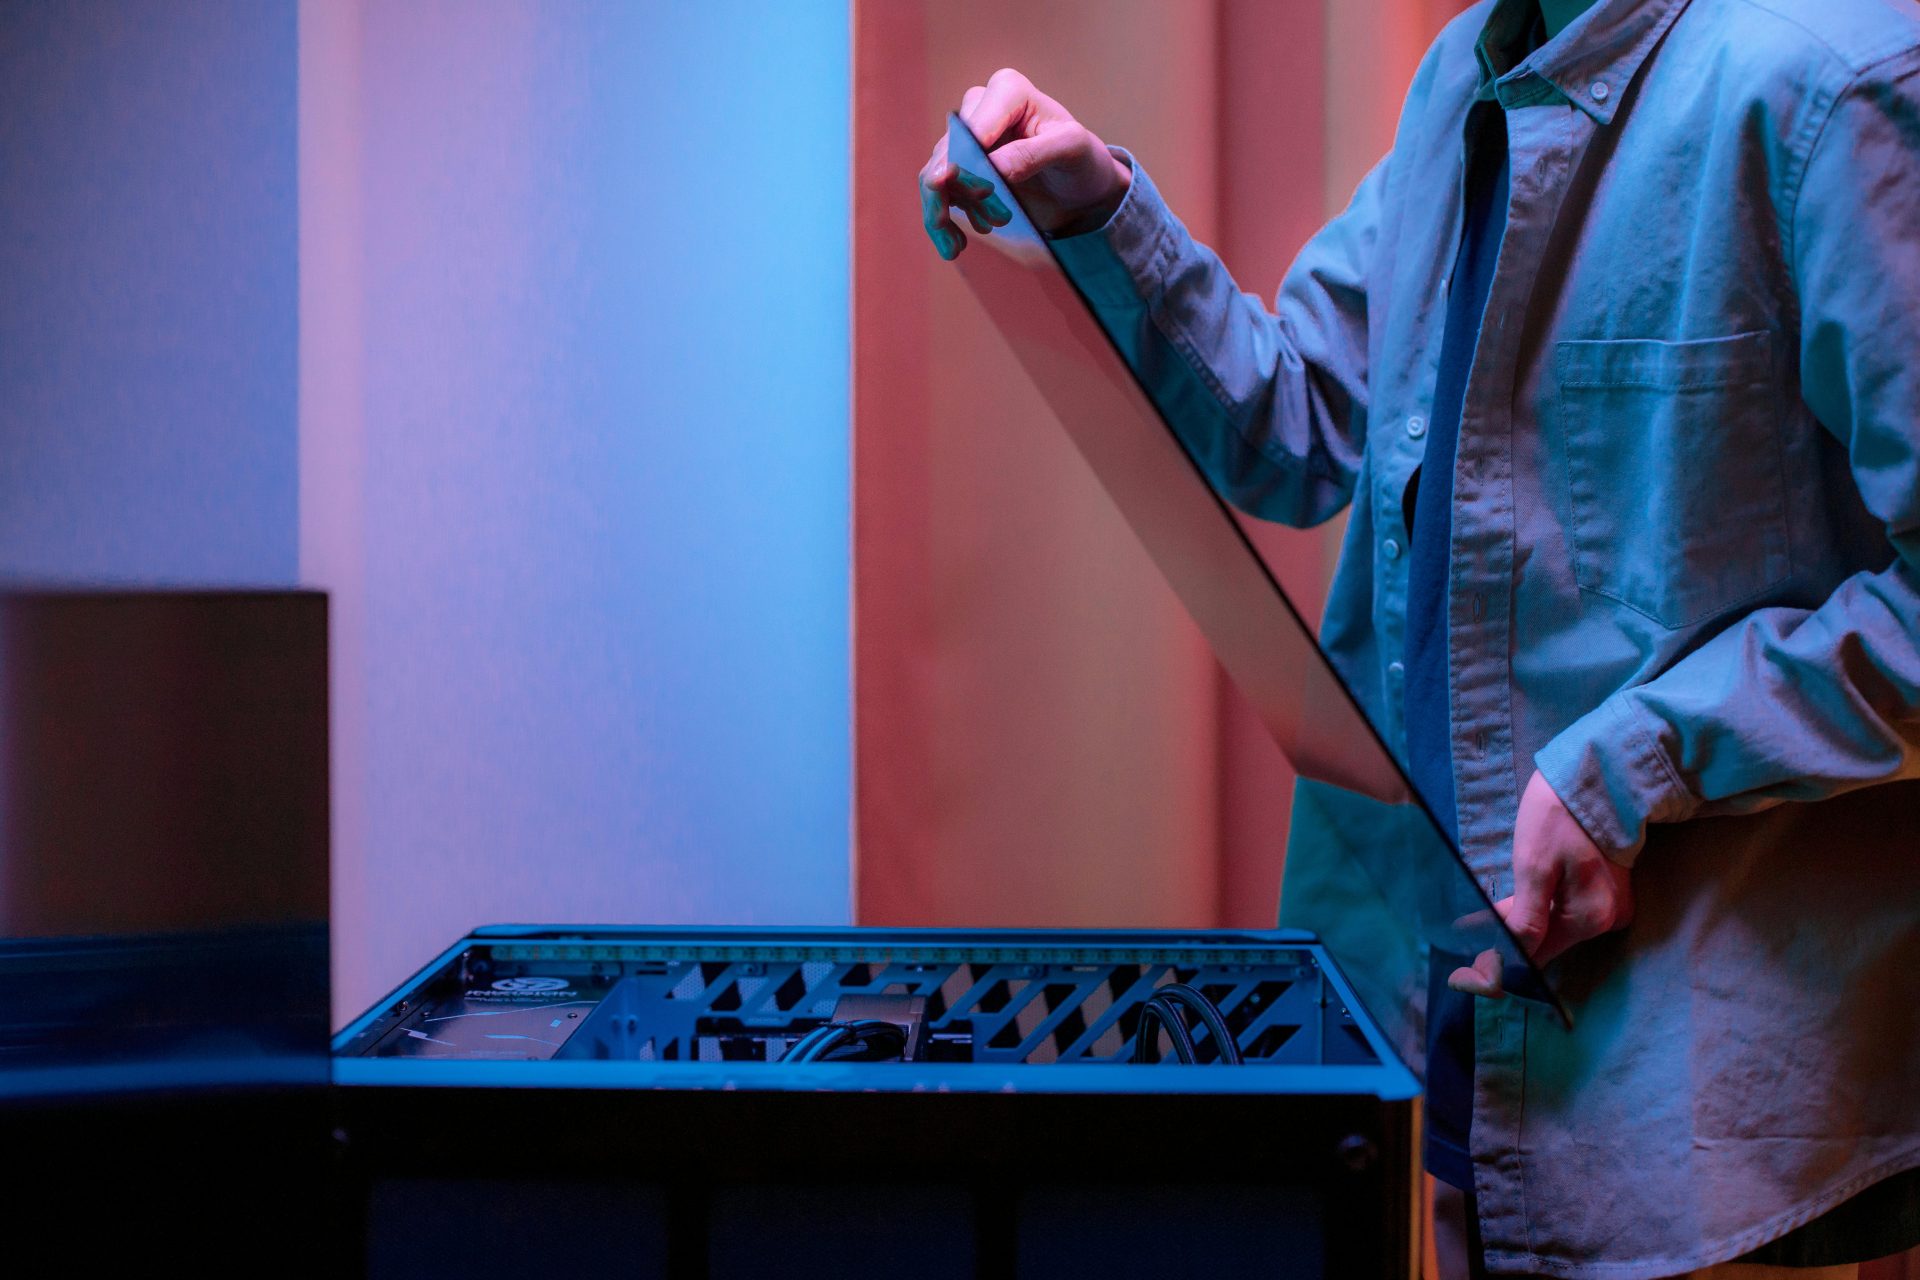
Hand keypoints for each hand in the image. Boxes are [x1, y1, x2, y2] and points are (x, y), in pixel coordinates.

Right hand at [919, 67, 1132, 257]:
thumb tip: (992, 168)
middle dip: (949, 192)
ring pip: (934, 174)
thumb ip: (1033, 153)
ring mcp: (966, 139)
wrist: (1079, 188)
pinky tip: (956, 242)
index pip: (975, 127)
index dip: (968, 160)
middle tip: (964, 227)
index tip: (978, 192)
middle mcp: (980, 107)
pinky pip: (938, 193)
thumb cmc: (1080, 158)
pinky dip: (942, 220)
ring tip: (956, 246)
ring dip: (941, 212)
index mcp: (1007, 91)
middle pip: (947, 150)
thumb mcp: (1071, 148)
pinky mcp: (961, 168)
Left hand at [1448, 770, 1633, 996]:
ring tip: (1480, 916)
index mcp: (1590, 919)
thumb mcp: (1534, 866)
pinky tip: (1513, 900)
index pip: (1538, 957)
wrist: (1597, 777)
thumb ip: (1525, 917)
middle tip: (1465, 929)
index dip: (1501, 958)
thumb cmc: (1560, 817)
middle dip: (1507, 938)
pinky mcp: (1606, 891)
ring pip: (1553, 926)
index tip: (1465, 957)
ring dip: (1520, 922)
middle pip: (1546, 943)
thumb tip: (1506, 957)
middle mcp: (1606, 921)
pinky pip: (1565, 910)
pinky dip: (1538, 908)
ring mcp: (1610, 906)